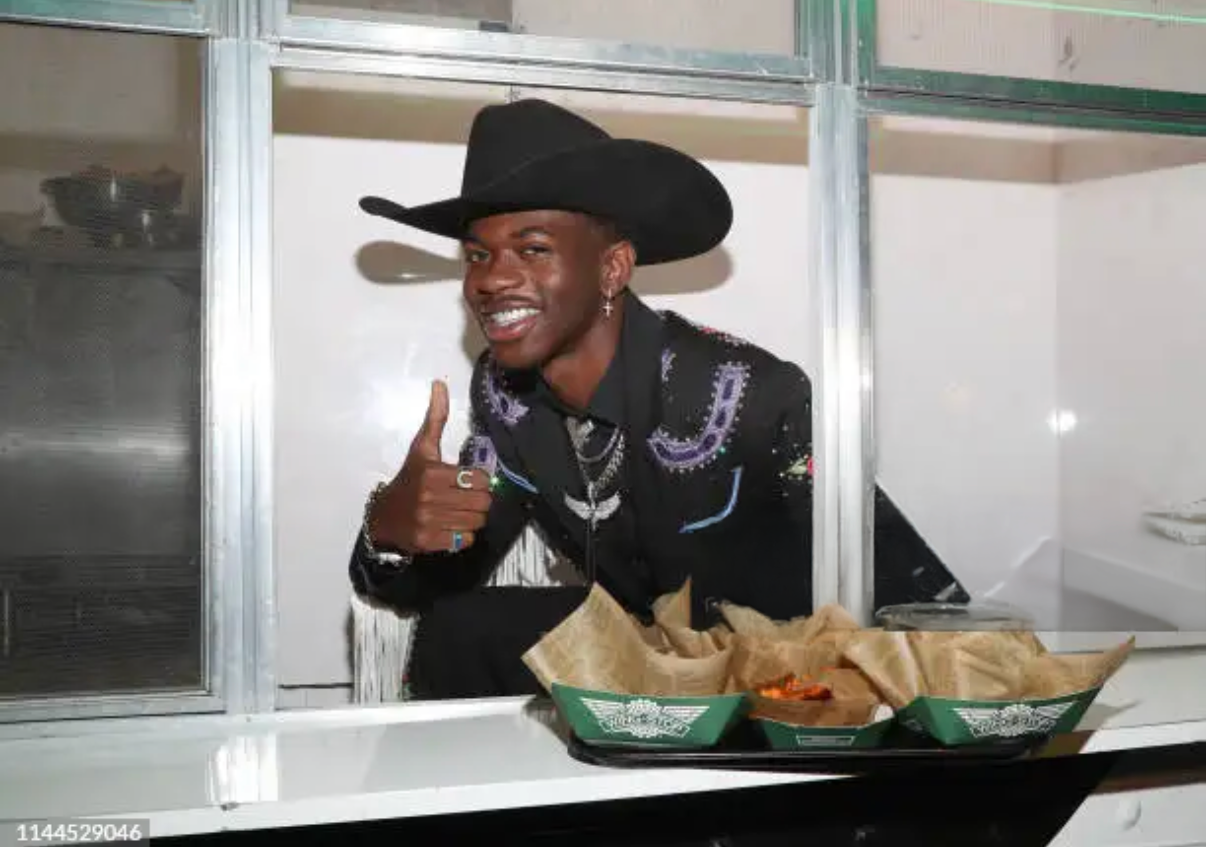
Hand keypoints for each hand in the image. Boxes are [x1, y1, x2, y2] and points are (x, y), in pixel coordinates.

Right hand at [367, 380, 492, 553]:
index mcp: (432, 472)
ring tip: (459, 512)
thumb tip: (439, 384)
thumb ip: (435, 418)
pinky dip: (462, 536)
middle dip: (479, 501)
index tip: (469, 482)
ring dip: (472, 518)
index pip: (481, 479)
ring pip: (476, 522)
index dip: (480, 481)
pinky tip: (450, 527)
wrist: (383, 516)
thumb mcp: (421, 448)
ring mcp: (428, 521)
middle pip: (483, 502)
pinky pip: (465, 540)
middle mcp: (430, 496)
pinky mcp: (428, 541)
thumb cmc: (409, 478)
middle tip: (467, 499)